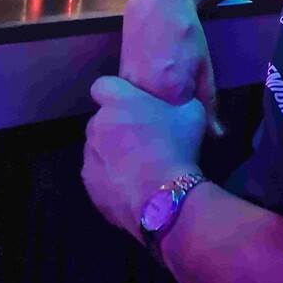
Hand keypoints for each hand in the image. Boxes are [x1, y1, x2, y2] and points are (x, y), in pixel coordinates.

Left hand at [83, 76, 205, 237]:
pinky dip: (110, 177)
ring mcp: (89, 156)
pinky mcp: (89, 185)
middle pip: (102, 119)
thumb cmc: (176, 146)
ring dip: (112, 152)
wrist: (164, 197)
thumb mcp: (193, 113)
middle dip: (117, 125)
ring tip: (138, 166)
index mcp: (118, 102)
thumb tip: (182, 105)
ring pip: (98, 148)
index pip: (103, 86)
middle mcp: (97, 125)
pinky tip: (132, 186)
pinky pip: (98, 174)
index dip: (116, 93)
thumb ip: (180, 103)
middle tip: (142, 138)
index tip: (132, 104)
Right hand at [119, 0, 222, 135]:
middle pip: (158, 125)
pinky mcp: (119, 81)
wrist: (157, 5)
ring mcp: (130, 88)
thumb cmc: (187, 34)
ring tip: (161, 99)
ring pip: (141, 116)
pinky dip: (138, 105)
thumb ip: (207, 103)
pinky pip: (128, 104)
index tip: (189, 121)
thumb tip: (217, 135)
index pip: (181, 128)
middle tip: (175, 109)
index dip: (186, 126)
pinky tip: (147, 94)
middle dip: (167, 125)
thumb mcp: (205, 67)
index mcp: (173, 92)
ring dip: (151, 116)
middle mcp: (148, 94)